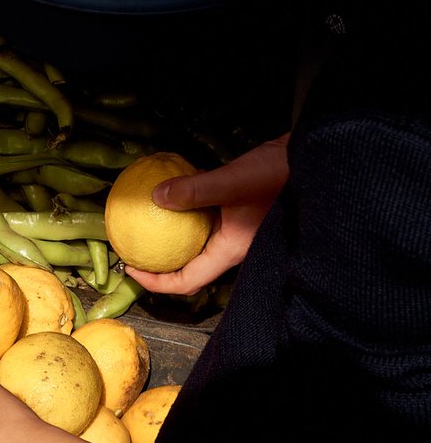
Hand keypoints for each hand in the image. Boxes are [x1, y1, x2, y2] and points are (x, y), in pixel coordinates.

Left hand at [127, 135, 289, 295]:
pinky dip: (186, 217)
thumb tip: (155, 197)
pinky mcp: (238, 215)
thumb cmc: (278, 173)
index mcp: (232, 250)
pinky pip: (205, 223)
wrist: (311, 159)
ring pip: (197, 245)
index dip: (156, 283)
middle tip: (132, 250)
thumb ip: (194, 189)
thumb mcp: (232, 181)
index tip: (131, 269)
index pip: (188, 281)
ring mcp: (237, 232)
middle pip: (189, 268)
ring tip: (144, 227)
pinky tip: (169, 199)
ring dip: (170, 240)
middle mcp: (233, 247)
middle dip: (158, 265)